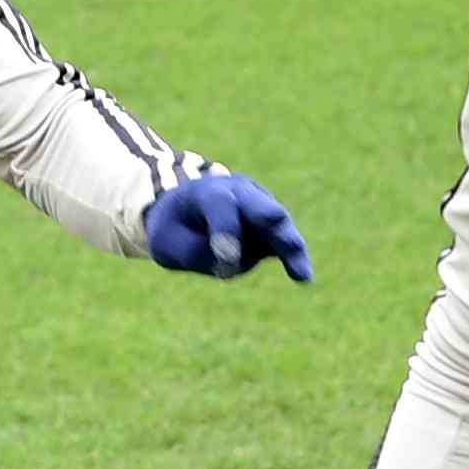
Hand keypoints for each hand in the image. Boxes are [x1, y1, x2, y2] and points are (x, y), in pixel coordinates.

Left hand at [145, 170, 314, 282]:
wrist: (186, 212)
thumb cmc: (174, 226)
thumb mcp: (165, 241)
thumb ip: (192, 252)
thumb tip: (231, 263)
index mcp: (210, 190)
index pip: (222, 206)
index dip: (226, 231)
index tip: (225, 261)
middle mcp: (242, 194)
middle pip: (262, 207)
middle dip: (271, 221)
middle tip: (283, 236)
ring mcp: (262, 209)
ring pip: (280, 228)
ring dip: (290, 248)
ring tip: (302, 274)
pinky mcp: (272, 230)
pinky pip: (284, 245)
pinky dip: (294, 259)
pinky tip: (303, 278)